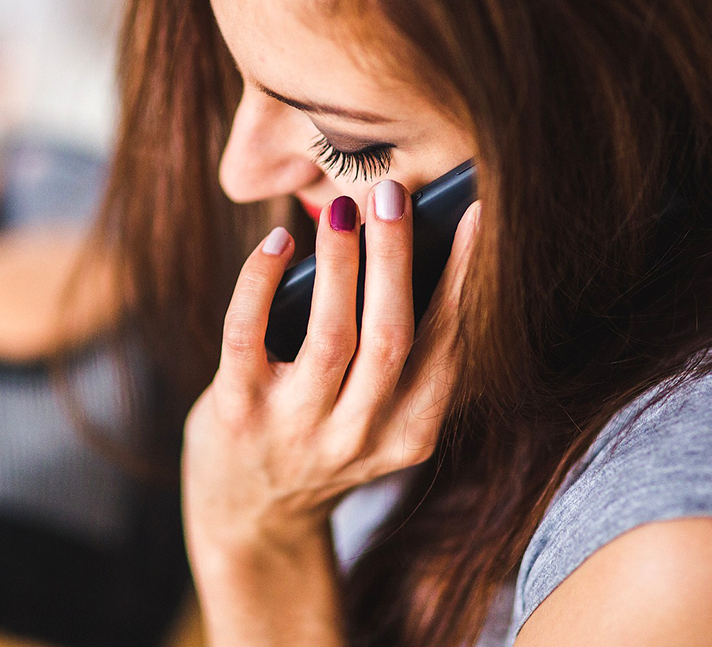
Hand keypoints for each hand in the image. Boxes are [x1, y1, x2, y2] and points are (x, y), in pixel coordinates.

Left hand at [182, 180, 479, 559]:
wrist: (252, 517)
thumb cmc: (322, 441)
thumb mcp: (377, 417)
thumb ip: (398, 358)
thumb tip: (404, 250)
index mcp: (408, 432)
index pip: (446, 345)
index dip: (462, 277)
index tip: (473, 216)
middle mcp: (359, 436)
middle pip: (391, 336)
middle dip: (396, 259)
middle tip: (393, 194)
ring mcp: (297, 429)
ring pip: (331, 335)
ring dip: (340, 262)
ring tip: (343, 209)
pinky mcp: (237, 415)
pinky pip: (247, 336)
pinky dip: (260, 281)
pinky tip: (277, 243)